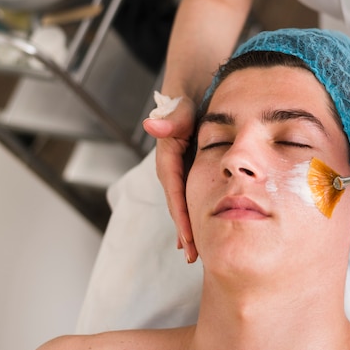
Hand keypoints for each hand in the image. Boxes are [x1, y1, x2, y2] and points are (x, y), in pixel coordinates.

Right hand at [143, 96, 198, 262]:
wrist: (192, 92)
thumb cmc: (187, 100)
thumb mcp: (181, 107)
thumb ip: (171, 119)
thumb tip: (150, 125)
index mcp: (168, 159)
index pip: (175, 194)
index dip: (182, 217)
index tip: (190, 240)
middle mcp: (171, 169)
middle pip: (178, 206)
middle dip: (185, 231)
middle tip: (194, 257)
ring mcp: (180, 172)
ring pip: (184, 205)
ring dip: (188, 228)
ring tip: (195, 253)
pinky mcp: (189, 171)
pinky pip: (191, 197)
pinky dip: (194, 214)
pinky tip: (200, 231)